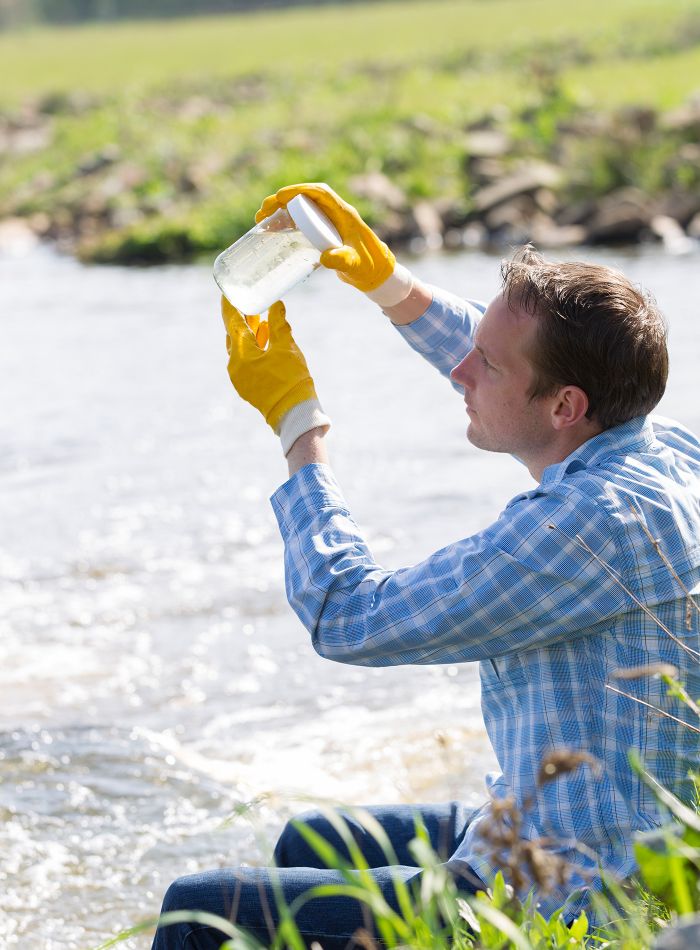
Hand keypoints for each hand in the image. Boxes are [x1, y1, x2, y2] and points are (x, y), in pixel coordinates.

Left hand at [222, 298, 317, 431]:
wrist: (294, 414)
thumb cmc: (291, 380)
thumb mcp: (286, 347)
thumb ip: (279, 323)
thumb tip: (276, 305)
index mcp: (240, 353)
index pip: (231, 322)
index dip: (230, 305)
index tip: (227, 292)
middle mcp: (234, 365)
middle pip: (234, 335)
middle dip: (242, 319)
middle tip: (247, 303)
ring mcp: (239, 378)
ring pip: (240, 349)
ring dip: (249, 335)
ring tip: (259, 321)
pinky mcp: (247, 386)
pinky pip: (245, 362)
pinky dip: (253, 349)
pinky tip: (265, 342)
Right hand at [255, 182, 394, 292]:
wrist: (376, 275)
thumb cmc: (369, 268)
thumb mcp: (355, 265)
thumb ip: (343, 261)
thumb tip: (326, 258)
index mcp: (344, 214)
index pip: (320, 193)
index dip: (299, 190)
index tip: (280, 197)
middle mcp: (335, 214)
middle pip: (305, 199)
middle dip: (282, 201)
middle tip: (262, 212)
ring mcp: (328, 224)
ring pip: (301, 210)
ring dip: (281, 212)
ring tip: (261, 222)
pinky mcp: (323, 234)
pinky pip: (302, 223)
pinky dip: (286, 224)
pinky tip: (273, 232)